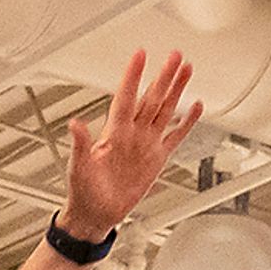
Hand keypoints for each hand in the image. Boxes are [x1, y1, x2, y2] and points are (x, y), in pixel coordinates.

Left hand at [61, 52, 201, 243]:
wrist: (96, 214)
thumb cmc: (83, 192)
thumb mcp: (78, 168)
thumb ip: (80, 145)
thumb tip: (75, 124)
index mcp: (114, 133)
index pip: (127, 98)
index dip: (134, 76)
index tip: (140, 56)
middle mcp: (132, 134)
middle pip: (152, 98)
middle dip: (164, 76)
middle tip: (175, 56)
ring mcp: (146, 144)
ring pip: (165, 110)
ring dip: (176, 90)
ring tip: (186, 70)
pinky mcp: (157, 157)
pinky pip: (175, 136)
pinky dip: (186, 122)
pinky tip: (195, 107)